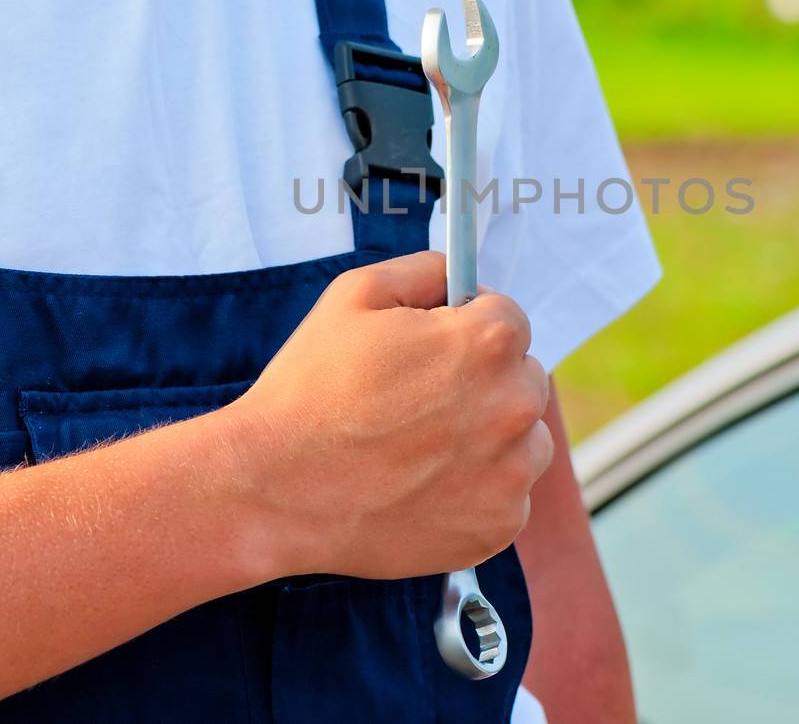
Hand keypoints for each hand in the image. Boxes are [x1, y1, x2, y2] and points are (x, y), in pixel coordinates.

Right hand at [214, 250, 553, 580]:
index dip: (469, 327)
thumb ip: (422, 272)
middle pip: (523, 379)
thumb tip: (457, 275)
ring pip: (524, 440)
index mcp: (489, 342)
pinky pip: (507, 496)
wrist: (274, 490)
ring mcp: (510, 473)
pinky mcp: (497, 527)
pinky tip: (422, 488)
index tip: (438, 347)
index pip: (511, 319)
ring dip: (490, 438)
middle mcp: (514, 406)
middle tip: (422, 401)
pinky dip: (476, 492)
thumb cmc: (310, 389)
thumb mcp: (354, 295)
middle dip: (484, 381)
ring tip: (423, 448)